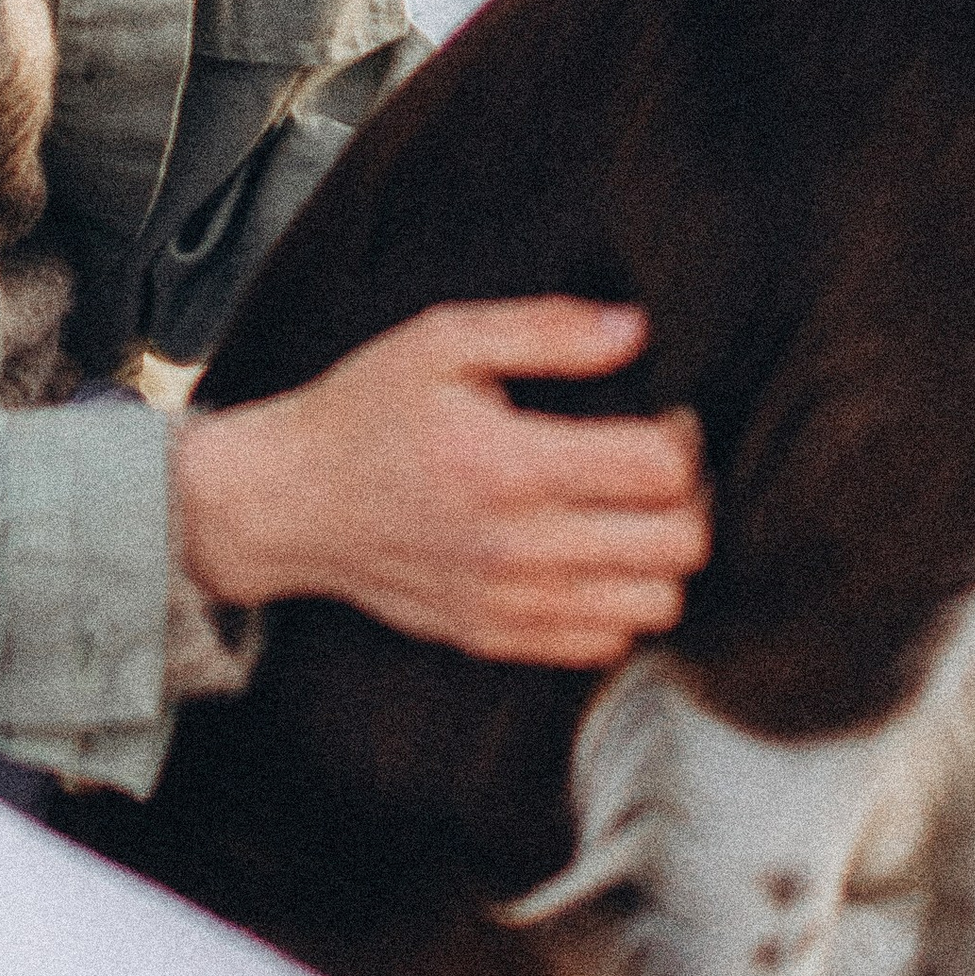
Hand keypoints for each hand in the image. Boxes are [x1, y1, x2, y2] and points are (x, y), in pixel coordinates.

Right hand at [169, 298, 706, 665]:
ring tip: (630, 517)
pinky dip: (617, 605)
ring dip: (660, 559)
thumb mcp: (441, 340)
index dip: (684, 437)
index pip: (661, 469)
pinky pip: (604, 645)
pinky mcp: (495, 638)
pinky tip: (591, 559)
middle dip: (689, 499)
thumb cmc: (363, 413)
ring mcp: (509, 603)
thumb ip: (545, 330)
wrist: (286, 503)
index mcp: (509, 464)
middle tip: (658, 469)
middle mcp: (517, 545)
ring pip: (655, 606)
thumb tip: (634, 331)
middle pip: (678, 545)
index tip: (665, 419)